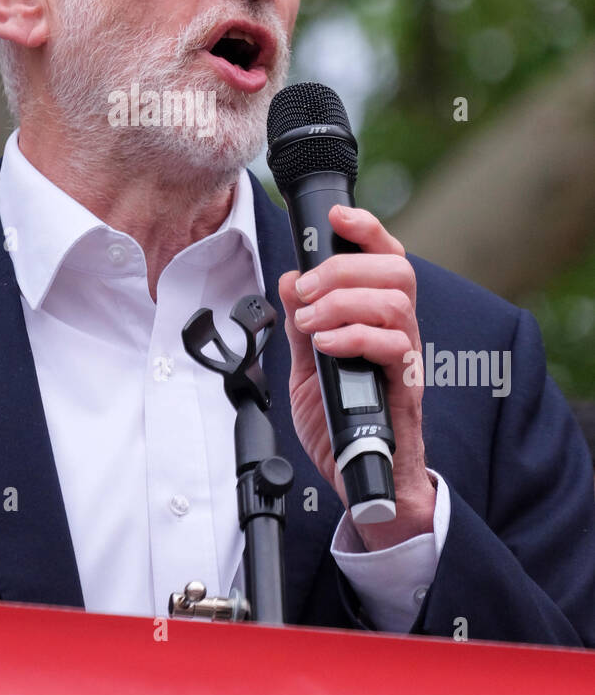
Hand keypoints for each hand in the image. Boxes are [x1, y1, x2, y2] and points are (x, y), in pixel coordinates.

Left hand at [278, 204, 435, 550]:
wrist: (359, 479)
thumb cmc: (340, 424)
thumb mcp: (309, 367)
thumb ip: (302, 324)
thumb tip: (289, 278)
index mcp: (378, 318)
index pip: (386, 257)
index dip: (366, 229)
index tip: (336, 215)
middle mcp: (399, 332)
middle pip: (397, 270)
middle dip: (343, 268)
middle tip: (305, 291)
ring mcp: (406, 359)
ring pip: (395, 302)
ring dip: (343, 302)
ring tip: (310, 322)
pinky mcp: (405, 388)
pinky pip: (391, 347)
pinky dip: (352, 337)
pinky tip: (325, 346)